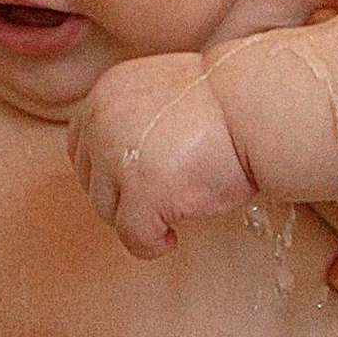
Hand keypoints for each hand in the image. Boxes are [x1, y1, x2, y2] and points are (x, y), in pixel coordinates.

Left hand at [70, 55, 251, 259]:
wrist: (256, 108)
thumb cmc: (225, 105)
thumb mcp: (160, 92)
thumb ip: (131, 117)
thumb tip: (117, 161)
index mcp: (106, 93)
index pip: (80, 147)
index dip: (108, 170)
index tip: (139, 180)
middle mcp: (101, 123)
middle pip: (91, 182)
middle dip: (123, 196)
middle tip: (161, 196)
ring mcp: (118, 159)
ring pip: (108, 212)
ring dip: (139, 218)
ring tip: (173, 210)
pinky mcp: (142, 193)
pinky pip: (133, 237)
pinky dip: (151, 244)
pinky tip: (173, 235)